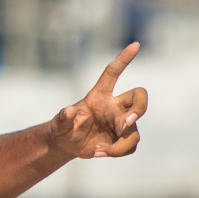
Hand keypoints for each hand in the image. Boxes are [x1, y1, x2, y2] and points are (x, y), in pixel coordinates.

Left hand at [47, 42, 148, 160]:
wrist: (67, 145)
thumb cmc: (62, 129)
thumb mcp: (58, 125)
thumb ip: (62, 118)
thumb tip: (68, 111)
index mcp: (99, 96)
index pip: (113, 73)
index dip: (123, 59)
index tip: (135, 44)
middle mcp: (114, 107)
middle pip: (139, 96)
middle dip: (140, 108)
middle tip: (127, 122)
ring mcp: (121, 123)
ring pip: (135, 131)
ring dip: (120, 144)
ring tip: (98, 150)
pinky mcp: (123, 138)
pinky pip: (131, 146)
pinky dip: (117, 152)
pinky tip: (99, 153)